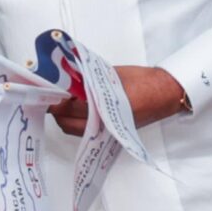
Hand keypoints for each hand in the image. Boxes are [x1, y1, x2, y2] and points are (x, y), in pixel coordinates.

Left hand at [50, 66, 188, 134]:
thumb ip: (87, 79)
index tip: (47, 93)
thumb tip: (66, 78)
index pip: (70, 109)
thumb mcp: (111, 76)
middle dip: (57, 110)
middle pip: (68, 123)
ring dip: (65, 117)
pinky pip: (86, 131)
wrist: (164, 93)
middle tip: (52, 96)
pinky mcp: (110, 134)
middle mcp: (104, 125)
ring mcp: (106, 132)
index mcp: (105, 110)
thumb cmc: (143, 83)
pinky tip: (76, 108)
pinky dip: (77, 121)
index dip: (56, 101)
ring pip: (74, 129)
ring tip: (62, 101)